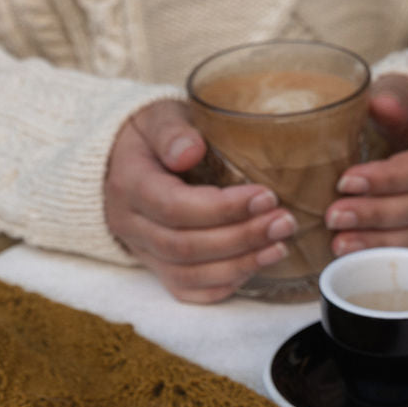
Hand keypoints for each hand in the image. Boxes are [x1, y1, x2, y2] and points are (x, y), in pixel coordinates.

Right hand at [104, 100, 296, 302]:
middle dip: (241, 238)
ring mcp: (142, 251)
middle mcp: (130, 225)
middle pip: (186, 246)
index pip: (174, 207)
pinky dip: (223, 285)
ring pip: (188, 274)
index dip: (223, 208)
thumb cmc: (151, 136)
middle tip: (283, 222)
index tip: (266, 196)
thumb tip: (190, 151)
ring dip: (239, 264)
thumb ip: (172, 131)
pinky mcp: (156, 268)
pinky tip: (254, 266)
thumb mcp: (158, 117)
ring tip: (279, 246)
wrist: (123, 161)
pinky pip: (186, 290)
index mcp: (130, 185)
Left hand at [323, 75, 407, 255]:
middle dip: (377, 215)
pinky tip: (355, 256)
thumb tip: (381, 105)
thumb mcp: (407, 88)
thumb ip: (394, 95)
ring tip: (339, 244)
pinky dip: (386, 253)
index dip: (389, 178)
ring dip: (380, 243)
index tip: (346, 180)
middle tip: (334, 216)